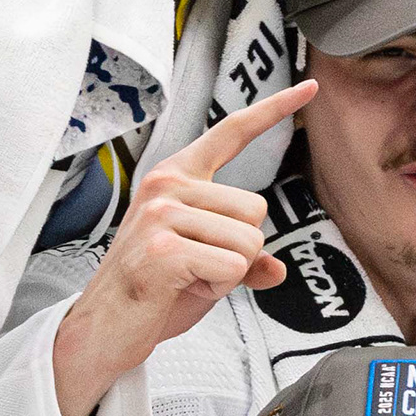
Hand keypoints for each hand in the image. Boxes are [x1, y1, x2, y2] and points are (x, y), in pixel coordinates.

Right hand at [48, 80, 313, 415]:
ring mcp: (162, 214)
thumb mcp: (208, 267)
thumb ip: (244, 258)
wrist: (106, 327)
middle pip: (257, 209)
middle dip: (242, 249)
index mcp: (177, 178)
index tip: (308, 87)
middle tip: (197, 266)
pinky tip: (184, 287)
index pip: (232, 133)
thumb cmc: (154, 292)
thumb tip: (276, 268)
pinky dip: (219, 288)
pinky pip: (234, 268)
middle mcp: (167, 186)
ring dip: (230, 272)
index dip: (273, 109)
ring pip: (250, 241)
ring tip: (189, 277)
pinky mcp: (165, 248)